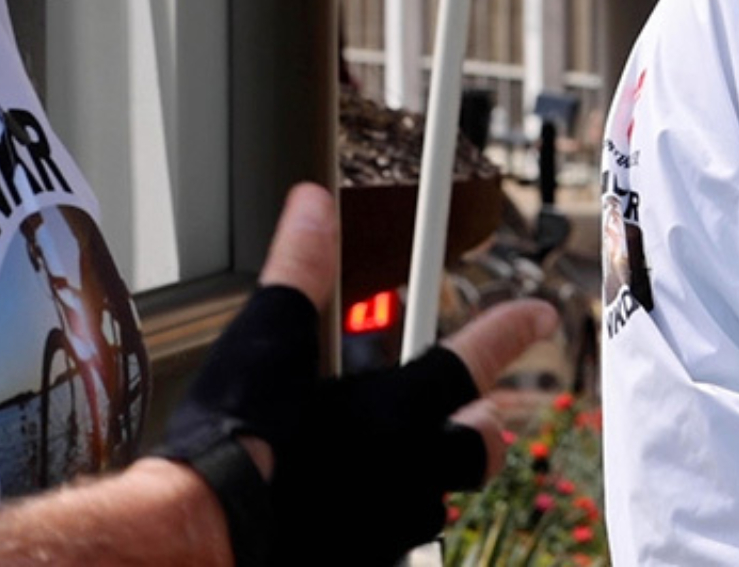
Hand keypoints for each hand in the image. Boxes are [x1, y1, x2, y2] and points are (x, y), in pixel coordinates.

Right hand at [161, 184, 557, 565]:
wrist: (199, 542)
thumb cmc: (232, 446)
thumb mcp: (265, 343)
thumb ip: (298, 271)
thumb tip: (312, 206)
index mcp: (394, 413)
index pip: (473, 359)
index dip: (510, 330)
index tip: (540, 315)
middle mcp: (406, 473)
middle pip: (480, 450)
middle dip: (485, 428)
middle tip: (481, 414)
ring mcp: (386, 529)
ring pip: (433, 502)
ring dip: (424, 477)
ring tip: (396, 462)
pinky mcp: (359, 563)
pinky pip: (388, 542)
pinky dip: (376, 521)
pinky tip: (343, 509)